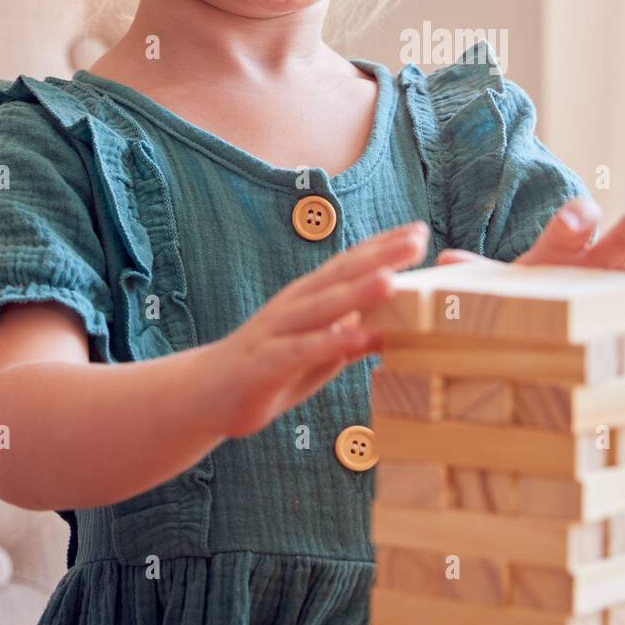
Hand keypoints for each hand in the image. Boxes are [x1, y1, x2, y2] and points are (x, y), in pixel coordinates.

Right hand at [210, 220, 429, 438]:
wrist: (205, 393)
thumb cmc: (269, 368)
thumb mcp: (317, 353)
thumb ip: (350, 338)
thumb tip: (390, 329)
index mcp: (309, 296)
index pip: (350, 264)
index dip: (384, 247)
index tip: (420, 231)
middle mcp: (295, 304)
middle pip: (342, 275)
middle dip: (381, 256)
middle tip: (417, 240)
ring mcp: (278, 330)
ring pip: (323, 306)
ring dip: (357, 292)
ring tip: (391, 279)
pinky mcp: (266, 361)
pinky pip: (303, 349)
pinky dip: (331, 341)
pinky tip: (358, 336)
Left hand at [436, 198, 624, 318]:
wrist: (534, 316)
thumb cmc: (515, 296)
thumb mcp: (491, 288)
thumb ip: (473, 276)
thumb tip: (444, 264)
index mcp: (557, 251)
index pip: (567, 228)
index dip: (571, 222)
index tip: (577, 222)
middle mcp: (591, 263)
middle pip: (611, 243)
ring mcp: (615, 286)